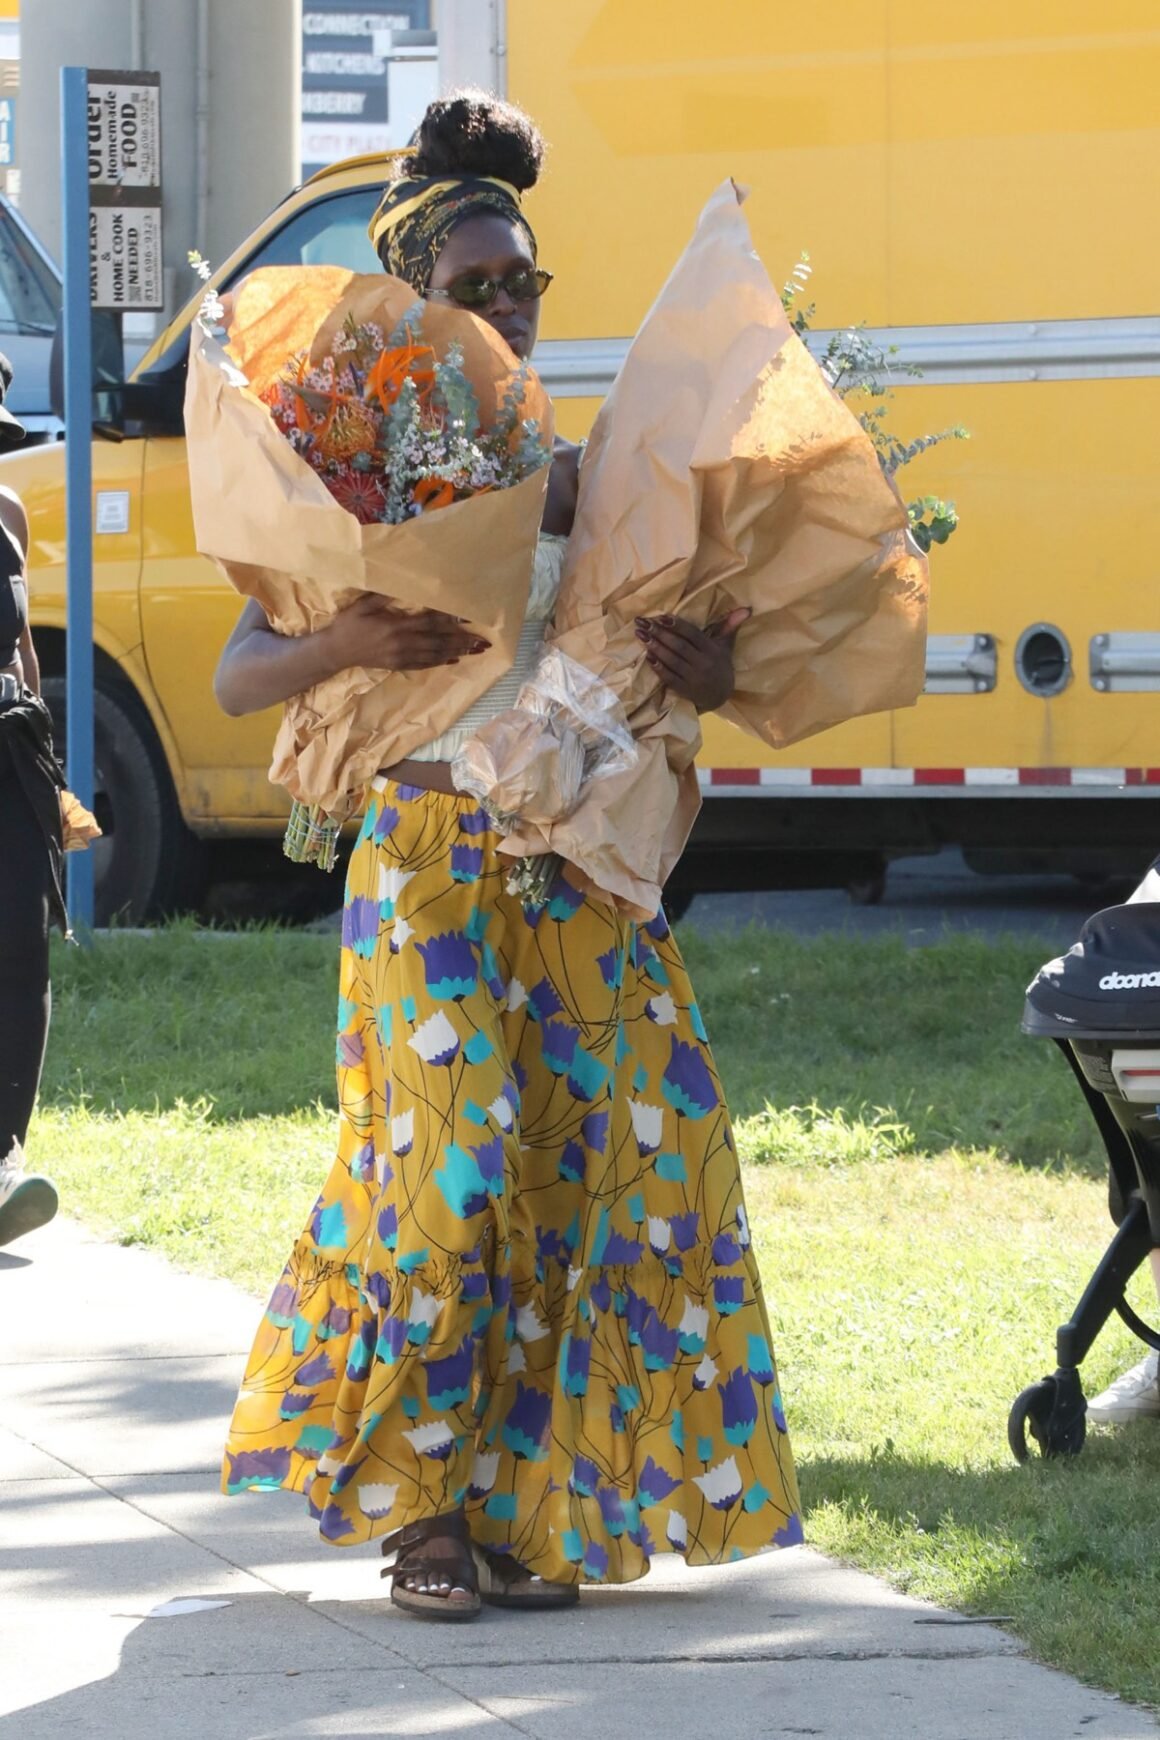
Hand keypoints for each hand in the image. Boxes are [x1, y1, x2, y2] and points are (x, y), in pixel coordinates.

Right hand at [321, 595, 488, 674]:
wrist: (335, 651)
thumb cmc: (348, 624)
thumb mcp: (363, 605)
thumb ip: (383, 597)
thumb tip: (402, 585)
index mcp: (395, 626)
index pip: (429, 622)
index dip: (449, 620)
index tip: (468, 618)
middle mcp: (402, 643)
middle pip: (438, 641)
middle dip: (461, 641)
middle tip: (482, 640)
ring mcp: (401, 657)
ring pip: (434, 655)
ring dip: (456, 653)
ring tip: (475, 651)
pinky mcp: (398, 665)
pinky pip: (424, 665)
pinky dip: (440, 662)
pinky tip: (454, 660)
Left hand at [635, 607, 750, 711]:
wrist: (720, 696)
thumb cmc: (720, 665)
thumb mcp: (726, 646)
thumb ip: (730, 626)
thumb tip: (746, 609)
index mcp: (712, 650)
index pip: (692, 635)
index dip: (677, 625)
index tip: (661, 617)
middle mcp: (703, 663)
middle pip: (679, 646)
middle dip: (659, 633)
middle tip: (642, 623)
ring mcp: (694, 678)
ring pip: (672, 661)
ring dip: (655, 648)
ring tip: (641, 636)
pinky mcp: (685, 690)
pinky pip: (669, 678)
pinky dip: (658, 667)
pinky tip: (647, 657)